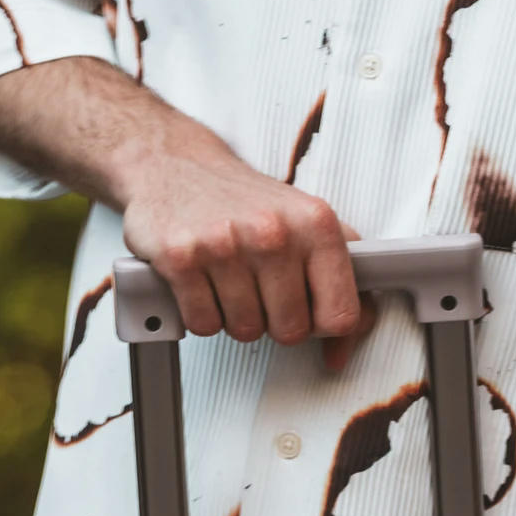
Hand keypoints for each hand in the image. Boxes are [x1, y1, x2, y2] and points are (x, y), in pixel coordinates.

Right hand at [117, 139, 363, 356]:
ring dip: (236, 316)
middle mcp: (273, 232)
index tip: (309, 310)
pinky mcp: (182, 259)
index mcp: (316, 223)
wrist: (174, 164)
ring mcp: (226, 245)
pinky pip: (205, 324)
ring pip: (246, 330)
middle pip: (291, 331)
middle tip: (260, 288)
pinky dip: (202, 313)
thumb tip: (341, 351)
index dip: (323, 325)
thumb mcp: (306, 228)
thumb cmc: (244, 202)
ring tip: (229, 279)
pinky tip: (203, 280)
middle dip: (274, 321)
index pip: (341, 316)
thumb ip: (338, 285)